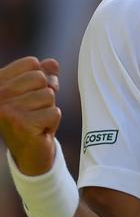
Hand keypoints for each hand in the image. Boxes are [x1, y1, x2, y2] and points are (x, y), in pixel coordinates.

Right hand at [0, 57, 60, 174]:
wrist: (30, 152)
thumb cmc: (33, 118)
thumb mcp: (37, 92)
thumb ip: (44, 74)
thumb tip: (52, 63)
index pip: (31, 63)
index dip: (41, 78)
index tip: (31, 95)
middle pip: (40, 78)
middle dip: (46, 95)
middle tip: (35, 111)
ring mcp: (8, 110)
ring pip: (48, 95)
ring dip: (49, 110)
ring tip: (37, 121)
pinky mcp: (22, 124)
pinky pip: (54, 112)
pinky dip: (52, 122)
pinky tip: (40, 130)